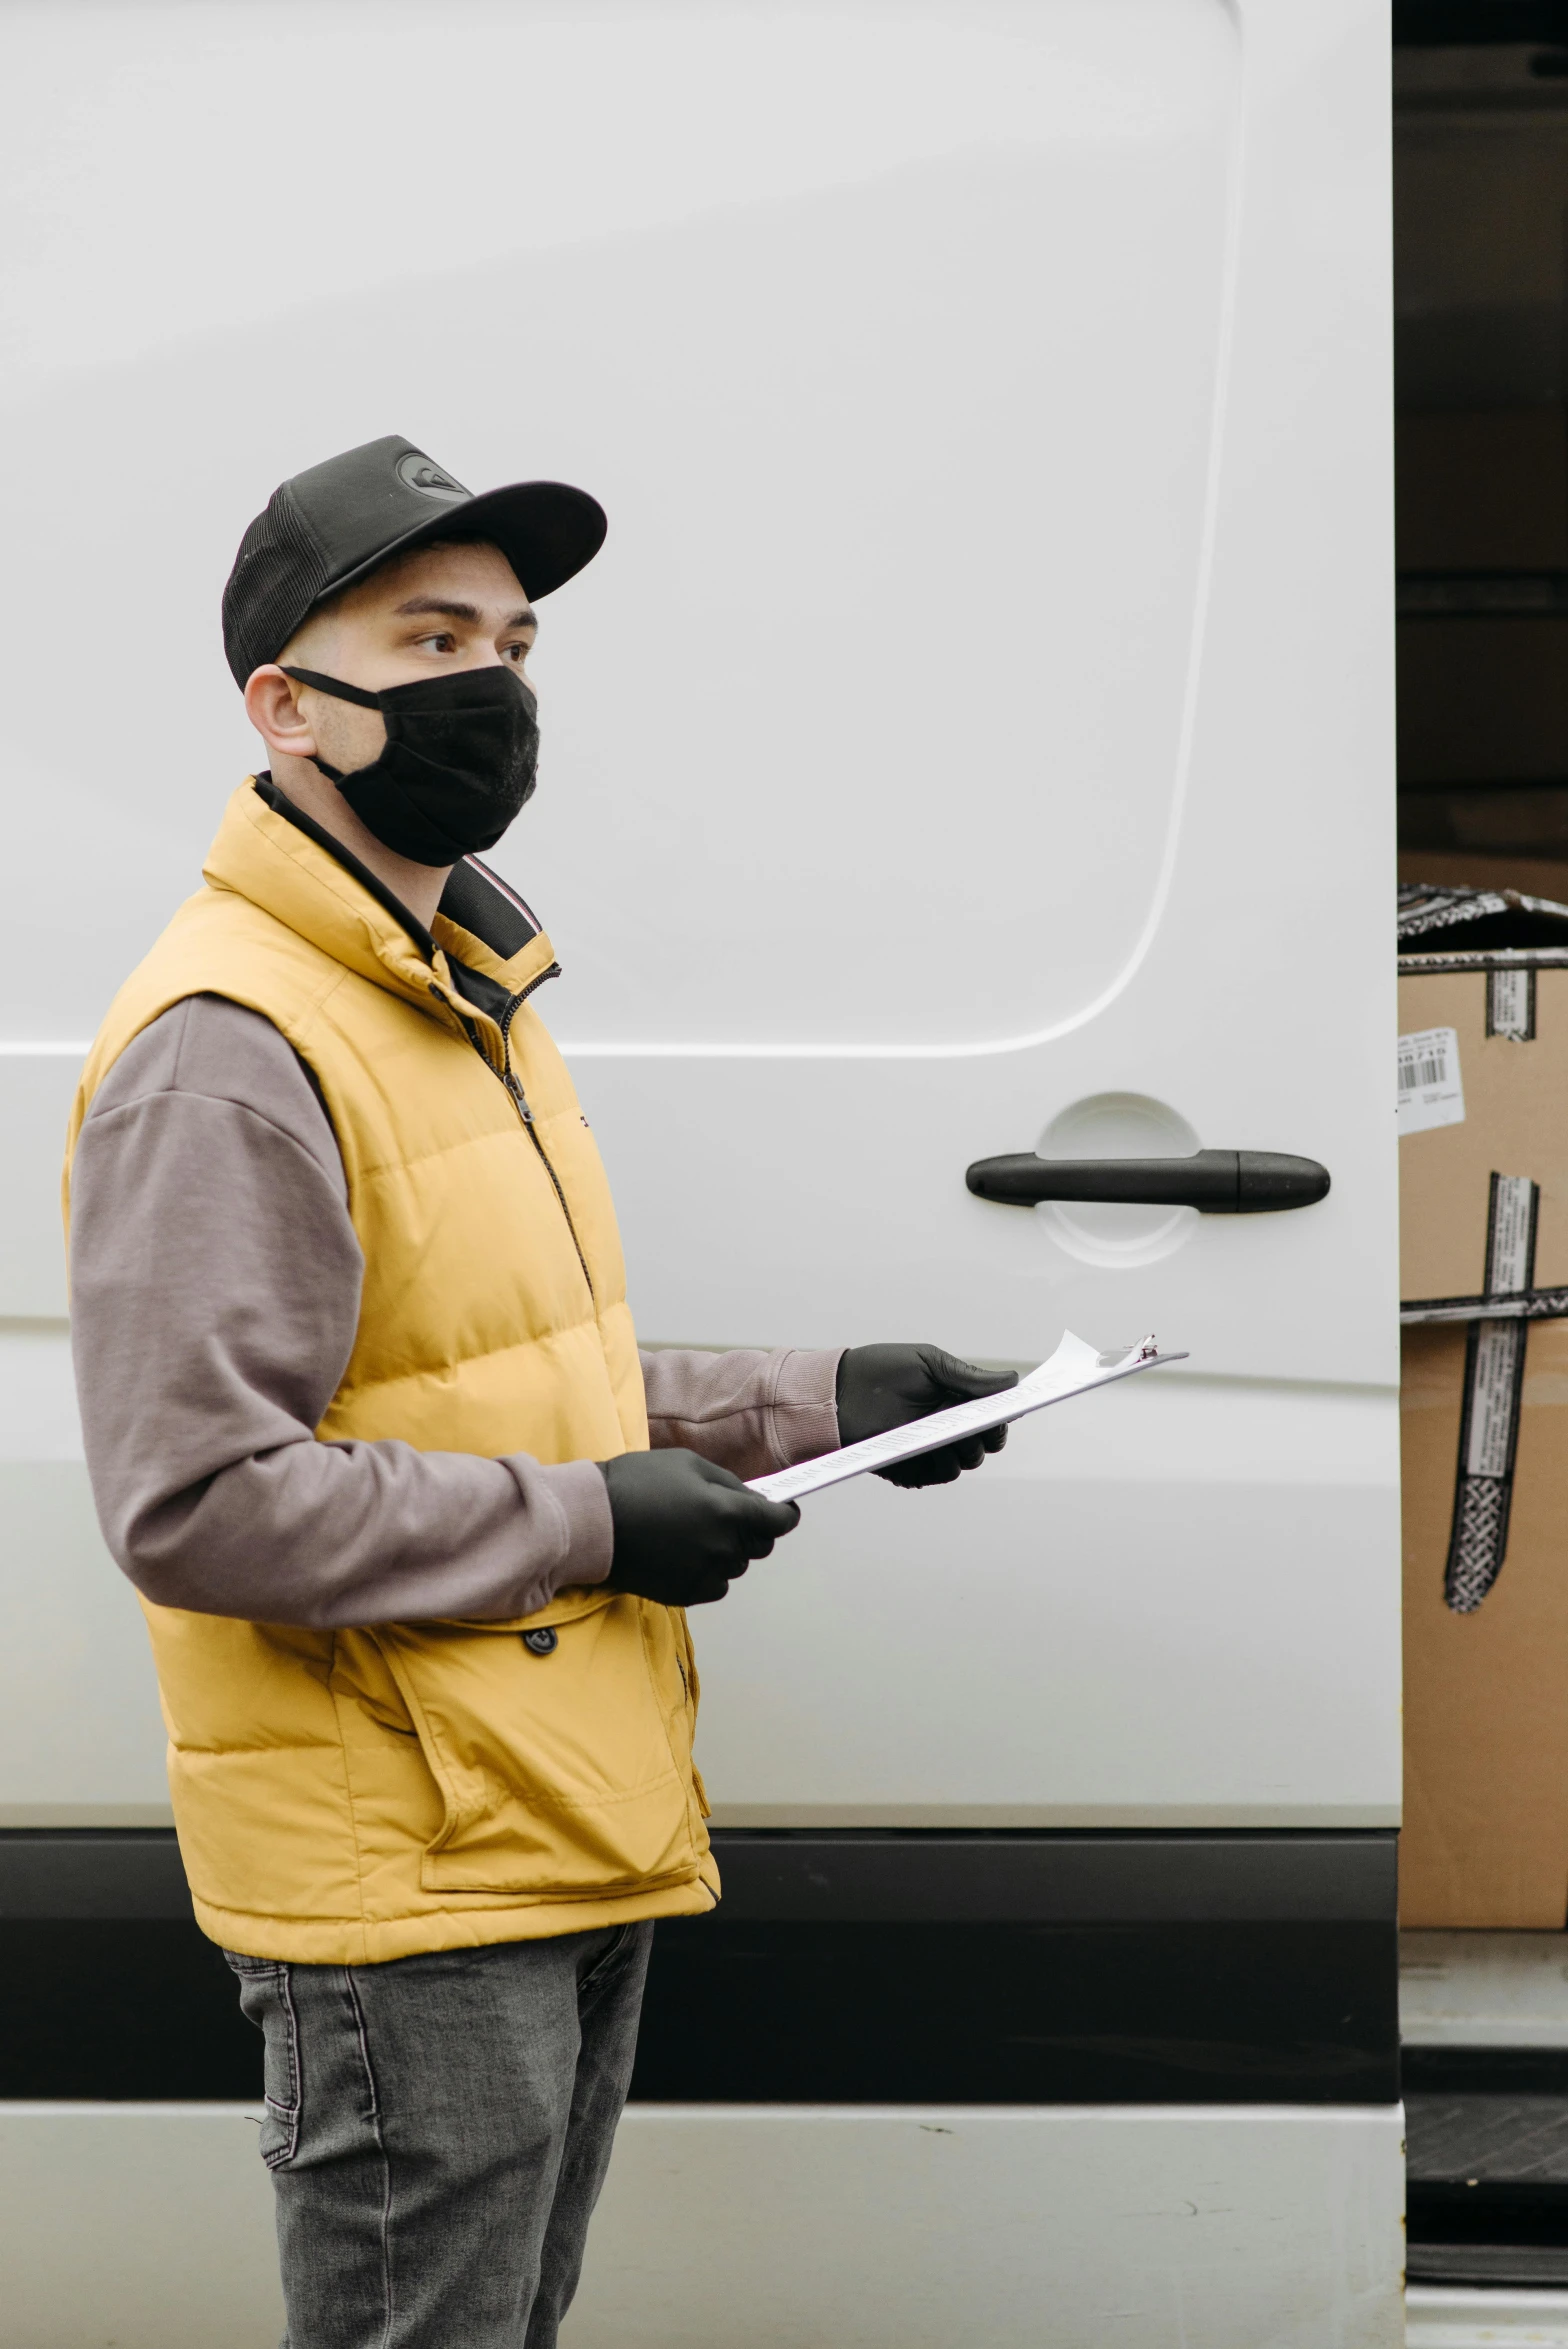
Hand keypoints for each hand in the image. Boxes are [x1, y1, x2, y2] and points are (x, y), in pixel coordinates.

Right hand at [600, 1449, 799, 1605]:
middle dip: (752, 1530)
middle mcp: (722, 1549)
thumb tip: (752, 1499)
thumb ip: (728, 1484)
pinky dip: (709, 1571)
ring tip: (696, 1532)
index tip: (783, 1510)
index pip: (778, 1523)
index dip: (785, 1515)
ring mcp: (704, 1575)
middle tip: (727, 1515)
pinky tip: (685, 1553)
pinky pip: (714, 1584)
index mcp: (728, 1514)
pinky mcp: (685, 1594)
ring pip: (736, 1566)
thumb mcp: (688, 1464)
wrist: (593, 1523)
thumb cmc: (638, 1483)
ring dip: (727, 1550)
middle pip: (760, 1546)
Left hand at [835, 1343, 1018, 1488]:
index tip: (1007, 1412)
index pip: (992, 1417)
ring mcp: (930, 1450)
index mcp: (956, 1401)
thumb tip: (1013, 1381)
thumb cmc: (882, 1370)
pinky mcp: (912, 1469)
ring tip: (947, 1435)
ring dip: (964, 1451)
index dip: (1002, 1417)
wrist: (840, 1391)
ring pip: (967, 1462)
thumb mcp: (930, 1363)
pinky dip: (941, 1464)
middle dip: (987, 1436)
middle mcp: (947, 1428)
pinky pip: (939, 1474)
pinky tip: (929, 1449)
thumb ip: (969, 1377)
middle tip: (976, 1426)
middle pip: (986, 1444)